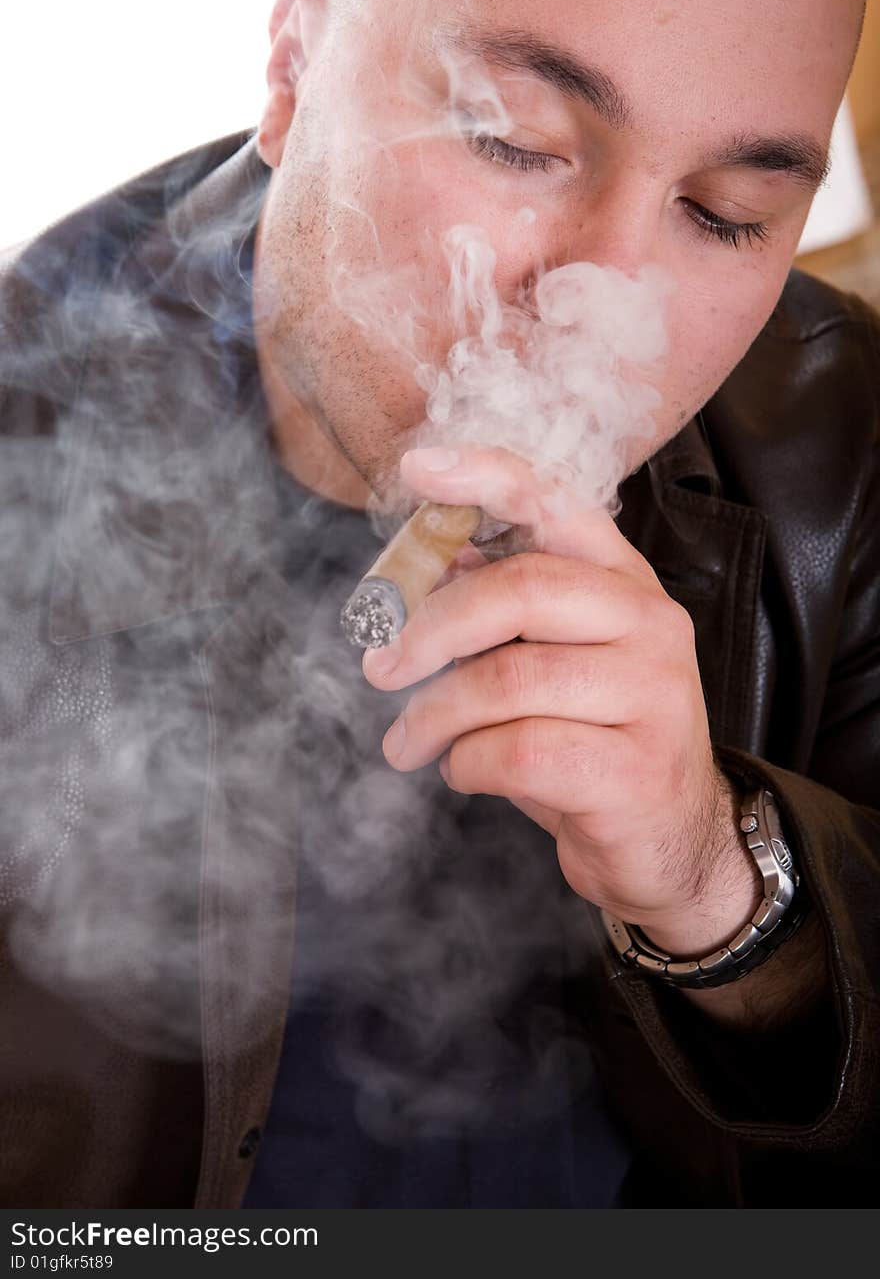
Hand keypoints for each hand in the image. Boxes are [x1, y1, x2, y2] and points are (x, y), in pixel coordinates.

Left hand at [362, 444, 760, 957]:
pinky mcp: (637, 771)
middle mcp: (652, 624)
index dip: (485, 477)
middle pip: (521, 590)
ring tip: (407, 742)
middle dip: (429, 627)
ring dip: (434, 715)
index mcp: (625, 583)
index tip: (417, 469)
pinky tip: (463, 771)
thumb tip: (422, 563)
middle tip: (379, 665)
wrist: (668, 846)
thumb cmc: (592, 743)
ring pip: (508, 681)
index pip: (558, 505)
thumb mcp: (552, 663)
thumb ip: (504, 612)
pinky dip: (465, 764)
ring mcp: (655, 696)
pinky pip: (516, 752)